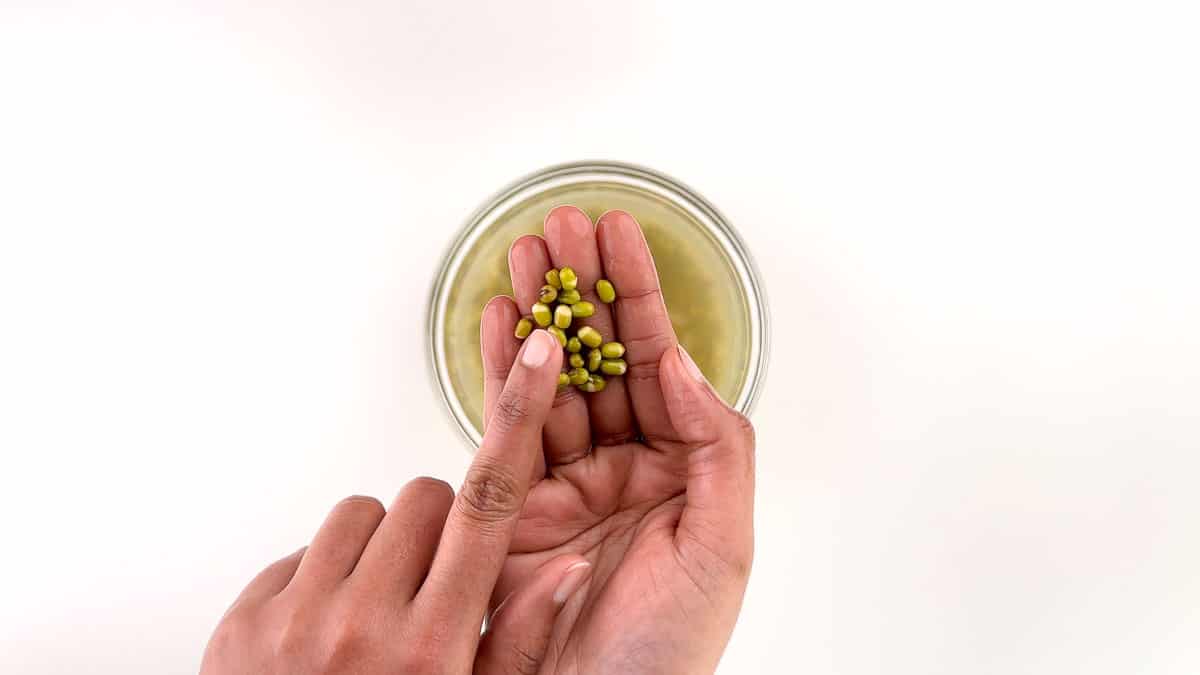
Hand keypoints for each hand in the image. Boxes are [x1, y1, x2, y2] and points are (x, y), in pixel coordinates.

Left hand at [201, 329, 593, 674]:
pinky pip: (300, 551)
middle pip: (427, 499)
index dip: (518, 415)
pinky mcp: (246, 618)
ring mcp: (297, 617)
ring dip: (378, 546)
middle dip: (441, 528)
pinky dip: (320, 575)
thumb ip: (520, 636)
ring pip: (361, 515)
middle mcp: (366, 622)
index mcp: (436, 644)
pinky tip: (326, 627)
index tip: (535, 351)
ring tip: (377, 606)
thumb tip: (567, 564)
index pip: (490, 503)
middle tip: (434, 584)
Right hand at [479, 207, 755, 673]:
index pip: (657, 360)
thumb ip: (715, 446)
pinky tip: (498, 320)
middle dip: (580, 288)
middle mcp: (624, 465)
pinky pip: (505, 422)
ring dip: (536, 313)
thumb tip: (677, 364)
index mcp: (681, 468)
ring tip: (523, 254)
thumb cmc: (671, 648)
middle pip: (598, 355)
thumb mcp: (723, 546)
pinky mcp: (513, 504)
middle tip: (562, 226)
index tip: (621, 237)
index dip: (638, 296)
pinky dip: (500, 368)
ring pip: (550, 376)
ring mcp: (566, 481)